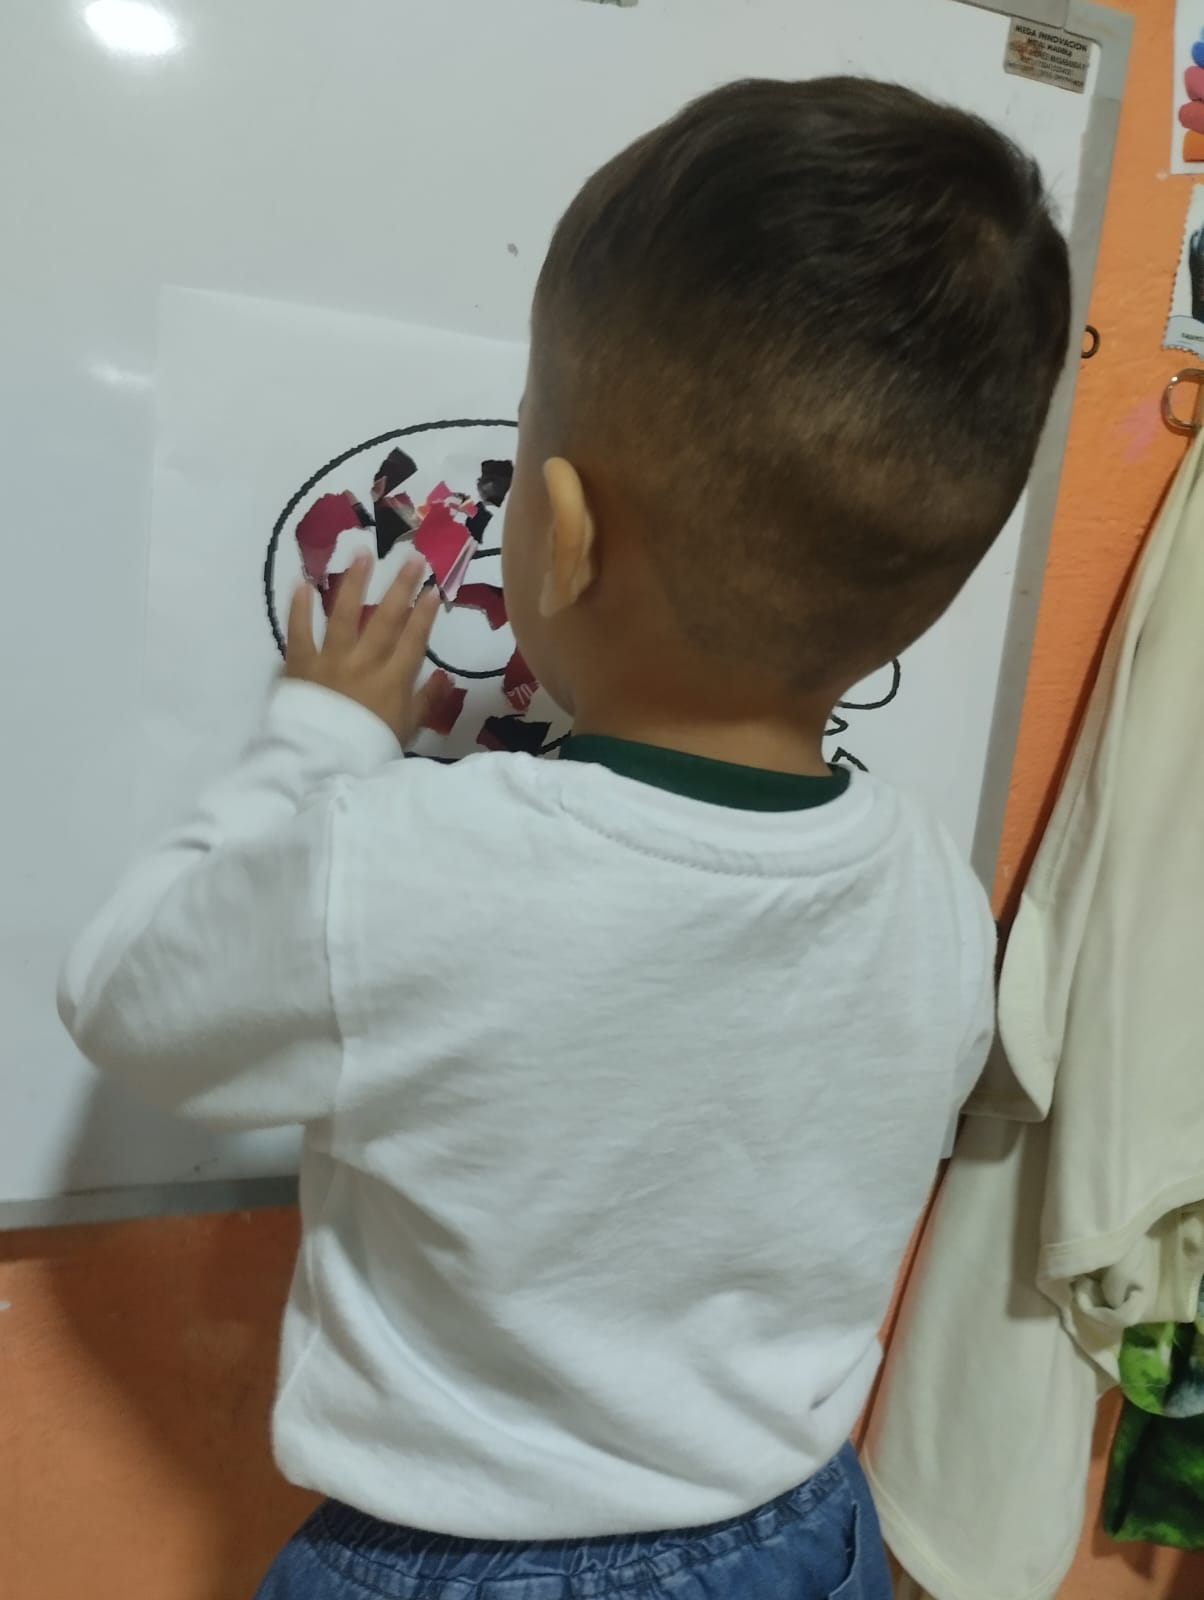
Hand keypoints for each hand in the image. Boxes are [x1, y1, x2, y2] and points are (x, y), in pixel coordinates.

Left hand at [285, 554, 452, 743]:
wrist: (320, 764)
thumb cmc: (367, 748)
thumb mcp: (405, 730)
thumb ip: (425, 702)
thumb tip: (444, 676)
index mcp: (392, 680)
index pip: (413, 639)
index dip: (425, 613)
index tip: (434, 589)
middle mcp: (363, 663)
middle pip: (384, 619)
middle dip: (400, 587)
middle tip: (412, 558)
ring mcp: (330, 661)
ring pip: (343, 615)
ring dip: (354, 583)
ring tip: (362, 554)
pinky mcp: (300, 666)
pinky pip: (299, 632)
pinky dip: (299, 607)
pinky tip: (302, 581)